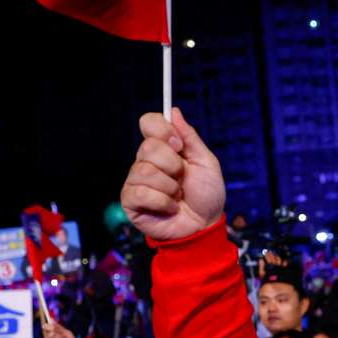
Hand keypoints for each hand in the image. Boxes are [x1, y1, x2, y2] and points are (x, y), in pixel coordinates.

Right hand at [121, 109, 225, 241]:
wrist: (205, 226)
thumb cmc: (207, 195)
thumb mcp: (206, 163)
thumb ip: (190, 137)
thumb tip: (173, 111)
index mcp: (164, 149)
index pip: (148, 123)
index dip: (162, 129)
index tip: (179, 144)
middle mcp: (146, 161)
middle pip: (148, 146)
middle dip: (173, 164)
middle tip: (182, 178)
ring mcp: (136, 180)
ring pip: (145, 170)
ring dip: (170, 186)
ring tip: (178, 196)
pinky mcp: (130, 201)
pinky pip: (141, 192)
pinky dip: (162, 201)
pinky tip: (169, 208)